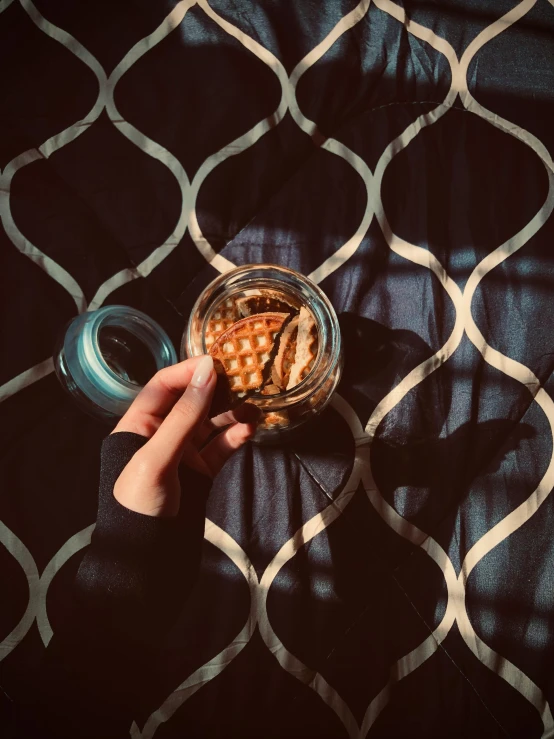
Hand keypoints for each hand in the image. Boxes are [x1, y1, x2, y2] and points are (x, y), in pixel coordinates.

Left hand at [110, 355, 258, 517]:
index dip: (189, 371)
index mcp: (139, 425)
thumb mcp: (158, 458)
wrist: (145, 560)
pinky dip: (236, 436)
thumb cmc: (140, 504)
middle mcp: (161, 434)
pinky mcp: (201, 471)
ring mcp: (183, 453)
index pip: (164, 386)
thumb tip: (207, 371)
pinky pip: (221, 446)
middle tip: (246, 380)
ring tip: (255, 407)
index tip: (218, 362)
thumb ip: (184, 416)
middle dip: (218, 390)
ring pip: (211, 423)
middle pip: (192, 401)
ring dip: (233, 413)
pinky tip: (250, 428)